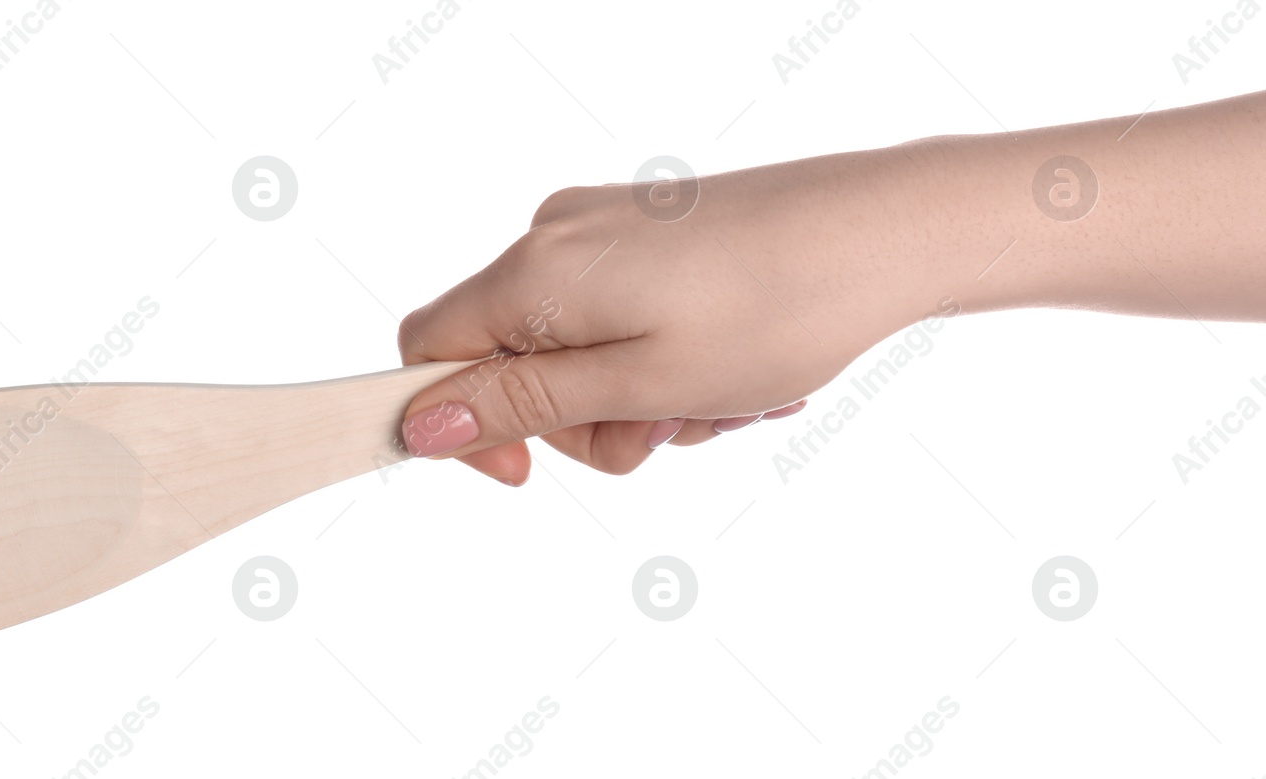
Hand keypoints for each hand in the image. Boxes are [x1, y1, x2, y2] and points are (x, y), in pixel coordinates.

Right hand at [396, 168, 917, 485]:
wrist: (884, 232)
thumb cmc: (773, 310)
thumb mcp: (636, 385)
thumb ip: (522, 404)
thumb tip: (424, 424)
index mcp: (535, 271)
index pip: (428, 348)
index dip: (458, 422)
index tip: (527, 470)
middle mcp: (556, 234)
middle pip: (512, 360)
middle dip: (580, 421)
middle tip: (666, 430)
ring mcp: (605, 227)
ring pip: (574, 348)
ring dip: (634, 398)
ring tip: (716, 399)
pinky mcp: (650, 230)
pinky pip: (619, 317)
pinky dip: (660, 359)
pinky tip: (727, 373)